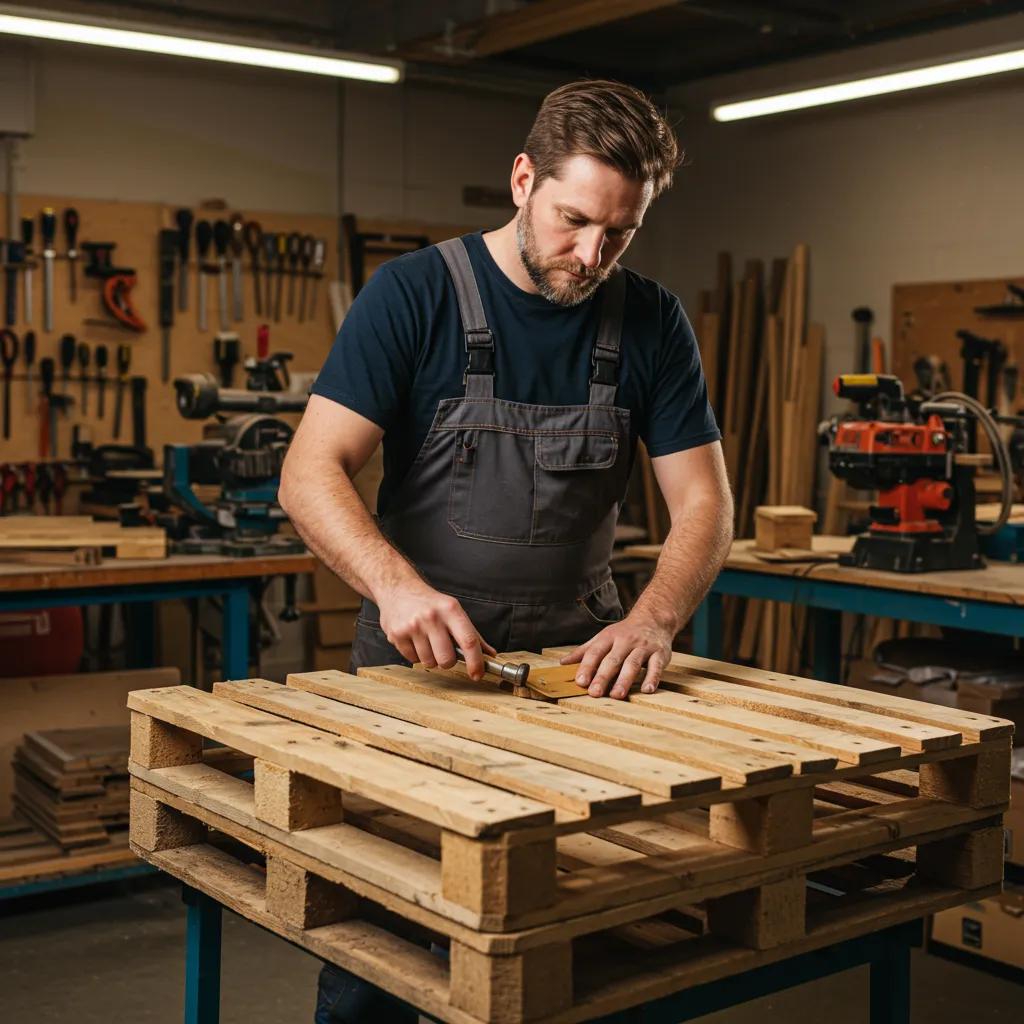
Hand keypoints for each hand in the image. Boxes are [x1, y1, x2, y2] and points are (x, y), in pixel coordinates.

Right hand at [377, 579, 494, 679]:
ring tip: (427, 641)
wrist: (399, 588)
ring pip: (429, 662)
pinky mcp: (397, 634)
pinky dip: (416, 655)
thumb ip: (472, 634)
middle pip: (447, 659)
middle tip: (444, 651)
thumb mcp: (454, 610)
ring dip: (430, 658)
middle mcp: (432, 617)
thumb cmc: (430, 602)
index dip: (476, 662)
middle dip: (447, 662)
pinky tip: (415, 640)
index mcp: (450, 609)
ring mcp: (413, 626)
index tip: (478, 674)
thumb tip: (490, 654)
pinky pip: (412, 660)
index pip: (468, 641)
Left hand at [559, 613, 672, 698]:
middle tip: (594, 693)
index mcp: (609, 637)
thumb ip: (584, 651)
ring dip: (624, 680)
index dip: (587, 667)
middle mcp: (625, 641)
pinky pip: (656, 666)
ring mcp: (643, 647)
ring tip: (616, 695)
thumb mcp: (603, 637)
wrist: (654, 619)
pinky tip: (647, 690)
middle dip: (603, 676)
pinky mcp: (660, 654)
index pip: (595, 652)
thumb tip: (563, 663)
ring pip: (632, 664)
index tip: (580, 681)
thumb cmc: (624, 633)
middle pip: (612, 660)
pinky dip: (652, 678)